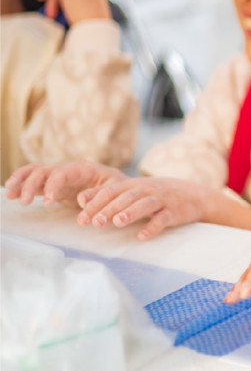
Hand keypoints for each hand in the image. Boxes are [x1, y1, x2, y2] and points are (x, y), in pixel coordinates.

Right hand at [5, 160, 124, 206]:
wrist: (120, 187)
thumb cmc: (119, 187)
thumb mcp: (115, 189)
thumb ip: (100, 194)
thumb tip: (81, 199)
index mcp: (82, 168)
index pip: (61, 173)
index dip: (52, 186)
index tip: (48, 202)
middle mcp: (67, 170)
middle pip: (43, 172)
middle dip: (31, 185)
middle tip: (24, 202)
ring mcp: (58, 177)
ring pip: (34, 173)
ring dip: (20, 182)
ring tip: (10, 195)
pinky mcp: (53, 186)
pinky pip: (34, 181)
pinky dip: (21, 184)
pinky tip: (12, 193)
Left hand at [76, 176, 213, 239]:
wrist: (193, 195)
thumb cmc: (155, 195)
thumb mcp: (134, 190)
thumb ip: (109, 194)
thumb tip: (79, 199)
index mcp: (133, 185)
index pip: (111, 191)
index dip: (95, 203)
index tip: (80, 218)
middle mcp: (146, 190)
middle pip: (125, 197)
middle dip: (109, 209)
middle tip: (94, 222)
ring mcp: (161, 200)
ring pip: (144, 204)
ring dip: (130, 213)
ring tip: (117, 222)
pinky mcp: (174, 212)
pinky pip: (163, 219)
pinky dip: (153, 226)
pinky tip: (143, 236)